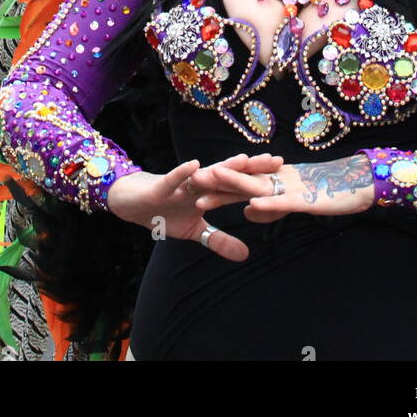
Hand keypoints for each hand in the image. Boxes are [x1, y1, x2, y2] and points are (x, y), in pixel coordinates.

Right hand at [108, 153, 283, 261]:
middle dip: (252, 168)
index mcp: (209, 192)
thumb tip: (246, 255)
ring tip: (244, 160)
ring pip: (205, 175)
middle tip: (277, 161)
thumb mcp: (193, 231)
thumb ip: (219, 240)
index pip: (239, 186)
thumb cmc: (163, 211)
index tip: (286, 177)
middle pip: (229, 175)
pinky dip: (183, 173)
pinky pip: (174, 179)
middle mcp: (199, 183)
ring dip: (223, 168)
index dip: (261, 182)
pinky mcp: (162, 186)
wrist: (130, 203)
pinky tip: (194, 165)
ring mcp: (181, 183)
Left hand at [193, 152, 374, 221]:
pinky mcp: (306, 198)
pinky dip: (267, 204)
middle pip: (242, 178)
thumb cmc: (329, 194)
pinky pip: (284, 201)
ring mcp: (292, 187)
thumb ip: (271, 208)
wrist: (361, 185)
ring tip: (211, 178)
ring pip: (258, 184)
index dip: (218, 182)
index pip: (242, 182)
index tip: (193, 182)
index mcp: (276, 180)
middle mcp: (280, 179)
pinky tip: (251, 206)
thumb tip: (247, 213)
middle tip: (189, 176)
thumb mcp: (295, 204)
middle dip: (216, 178)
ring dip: (233, 182)